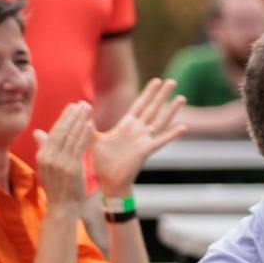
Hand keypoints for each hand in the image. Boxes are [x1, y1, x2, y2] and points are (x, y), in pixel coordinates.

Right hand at [33, 102, 94, 207]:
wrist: (62, 207)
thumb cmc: (58, 187)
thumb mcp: (47, 166)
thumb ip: (45, 148)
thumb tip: (38, 132)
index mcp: (43, 155)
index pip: (54, 132)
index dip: (64, 118)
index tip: (72, 106)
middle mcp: (48, 157)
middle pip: (62, 131)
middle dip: (73, 116)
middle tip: (83, 103)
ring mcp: (59, 162)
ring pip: (71, 137)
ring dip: (80, 121)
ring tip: (87, 108)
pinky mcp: (71, 168)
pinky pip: (78, 147)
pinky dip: (84, 135)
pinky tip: (89, 124)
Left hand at [91, 78, 186, 196]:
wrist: (107, 181)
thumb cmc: (100, 162)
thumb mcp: (91, 139)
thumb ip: (87, 123)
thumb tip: (80, 106)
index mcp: (126, 126)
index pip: (139, 105)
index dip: (148, 93)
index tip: (156, 80)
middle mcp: (138, 131)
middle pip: (153, 108)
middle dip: (162, 95)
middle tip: (172, 81)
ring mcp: (144, 140)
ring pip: (160, 121)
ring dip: (171, 110)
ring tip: (181, 97)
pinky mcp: (145, 151)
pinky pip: (161, 141)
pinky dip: (172, 135)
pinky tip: (183, 128)